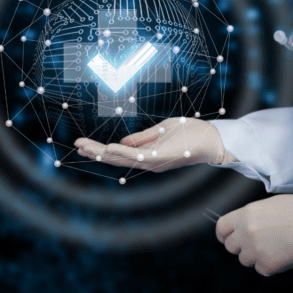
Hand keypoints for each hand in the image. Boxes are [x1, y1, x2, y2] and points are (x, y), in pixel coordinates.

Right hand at [74, 117, 232, 172]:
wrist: (215, 139)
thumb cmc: (191, 133)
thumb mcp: (162, 131)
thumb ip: (143, 137)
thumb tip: (121, 143)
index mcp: (148, 155)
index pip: (119, 153)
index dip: (100, 149)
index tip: (83, 142)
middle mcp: (149, 162)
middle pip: (116, 158)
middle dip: (95, 152)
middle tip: (76, 144)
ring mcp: (155, 162)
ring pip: (123, 159)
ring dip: (103, 152)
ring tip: (86, 147)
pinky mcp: (163, 158)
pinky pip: (138, 156)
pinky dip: (123, 152)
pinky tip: (110, 148)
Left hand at [215, 195, 292, 275]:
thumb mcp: (268, 206)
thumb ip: (251, 218)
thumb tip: (244, 228)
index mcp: (245, 215)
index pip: (221, 228)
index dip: (224, 234)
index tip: (228, 238)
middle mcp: (246, 233)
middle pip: (231, 247)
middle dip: (241, 246)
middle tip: (256, 243)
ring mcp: (255, 251)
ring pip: (245, 260)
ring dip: (255, 256)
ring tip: (274, 247)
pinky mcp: (268, 265)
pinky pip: (261, 269)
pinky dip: (269, 265)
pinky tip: (282, 255)